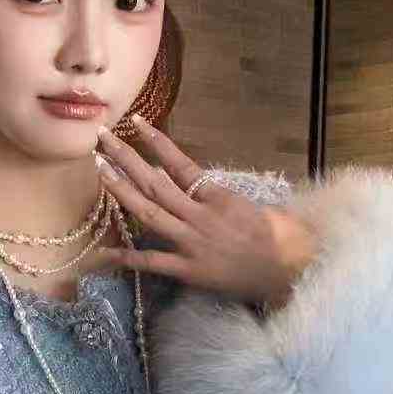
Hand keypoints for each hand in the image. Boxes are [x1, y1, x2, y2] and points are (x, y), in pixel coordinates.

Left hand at [91, 114, 319, 309]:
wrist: (293, 269)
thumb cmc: (279, 236)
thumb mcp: (248, 204)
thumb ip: (216, 193)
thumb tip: (187, 181)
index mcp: (218, 196)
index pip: (180, 164)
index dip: (157, 142)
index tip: (136, 122)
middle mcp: (200, 215)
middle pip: (155, 183)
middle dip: (126, 159)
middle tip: (101, 140)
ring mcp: (192, 242)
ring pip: (149, 213)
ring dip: (121, 191)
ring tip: (100, 171)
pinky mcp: (190, 270)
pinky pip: (154, 263)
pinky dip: (130, 258)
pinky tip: (107, 253)